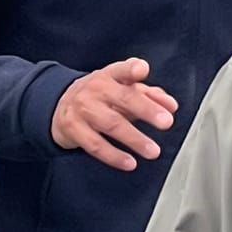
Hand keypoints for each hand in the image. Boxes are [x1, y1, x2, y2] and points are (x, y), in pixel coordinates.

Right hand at [52, 59, 178, 170]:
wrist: (60, 106)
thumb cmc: (99, 97)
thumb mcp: (121, 89)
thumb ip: (149, 95)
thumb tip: (171, 106)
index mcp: (109, 76)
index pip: (122, 69)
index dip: (131, 69)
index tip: (142, 71)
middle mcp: (95, 89)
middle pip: (123, 98)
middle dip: (146, 110)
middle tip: (166, 122)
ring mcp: (83, 109)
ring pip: (111, 124)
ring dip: (134, 139)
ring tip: (153, 150)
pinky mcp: (73, 130)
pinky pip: (95, 145)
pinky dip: (114, 156)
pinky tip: (130, 162)